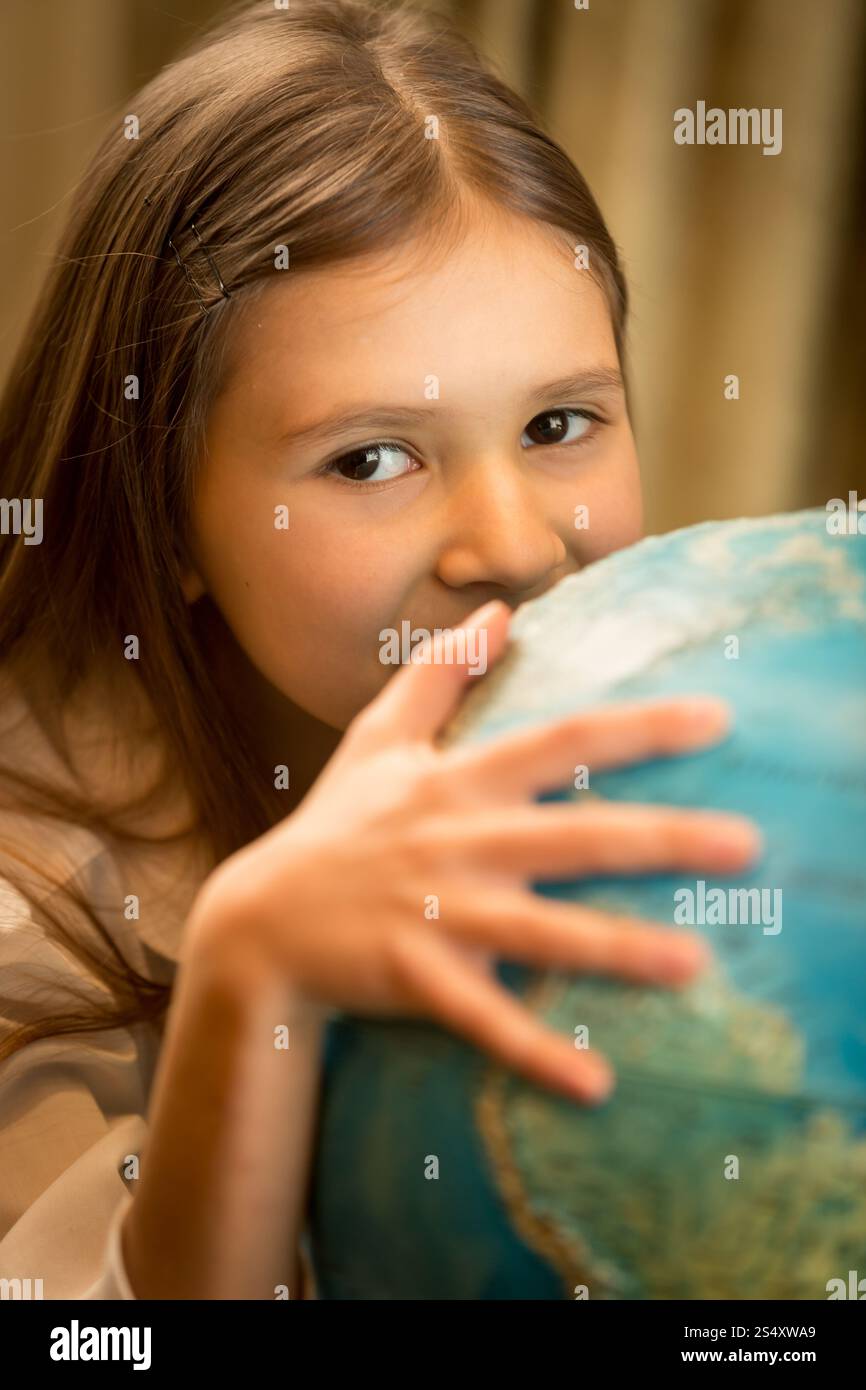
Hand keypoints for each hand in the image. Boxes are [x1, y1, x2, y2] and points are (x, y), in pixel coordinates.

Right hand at [190, 599, 760, 1104]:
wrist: (259, 920)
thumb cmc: (333, 826)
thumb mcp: (376, 738)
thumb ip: (438, 671)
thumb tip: (500, 610)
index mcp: (457, 781)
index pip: (560, 742)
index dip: (637, 729)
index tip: (716, 722)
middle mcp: (459, 840)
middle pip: (574, 836)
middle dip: (662, 839)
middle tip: (747, 846)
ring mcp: (438, 911)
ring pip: (541, 931)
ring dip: (618, 949)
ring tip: (696, 965)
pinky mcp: (417, 976)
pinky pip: (484, 1020)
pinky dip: (535, 1054)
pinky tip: (596, 1085)